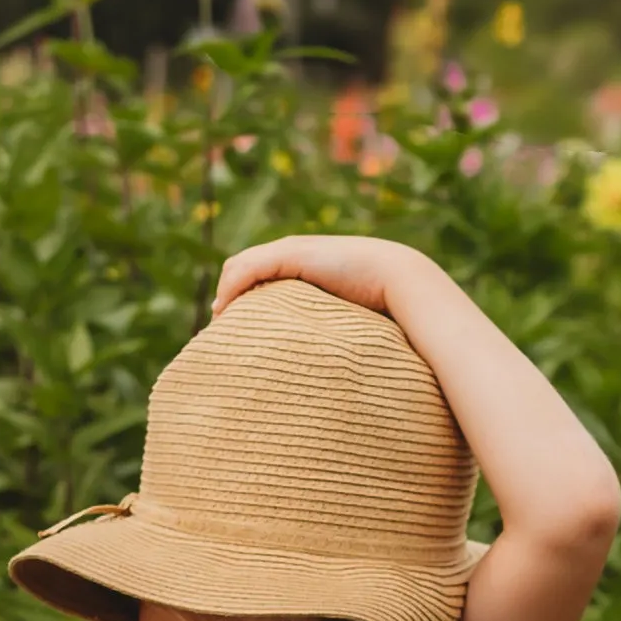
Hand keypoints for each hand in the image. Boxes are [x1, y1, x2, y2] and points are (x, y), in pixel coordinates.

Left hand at [212, 231, 436, 323]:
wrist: (402, 283)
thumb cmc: (386, 310)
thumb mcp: (349, 324)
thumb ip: (333, 334)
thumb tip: (330, 369)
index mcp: (306, 266)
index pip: (259, 274)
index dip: (240, 297)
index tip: (232, 330)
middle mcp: (295, 253)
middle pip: (242, 267)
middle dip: (227, 296)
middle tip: (218, 330)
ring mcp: (293, 251)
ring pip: (240, 266)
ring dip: (225, 294)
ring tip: (218, 325)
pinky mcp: (293, 254)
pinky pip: (249, 268)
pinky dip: (232, 288)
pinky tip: (224, 312)